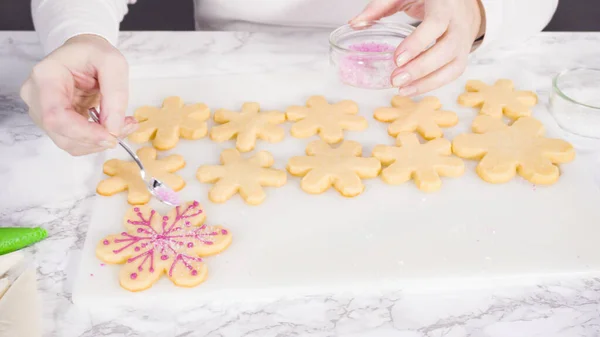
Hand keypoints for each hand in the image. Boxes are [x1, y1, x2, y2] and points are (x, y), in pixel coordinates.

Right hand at [20, 34, 136, 155]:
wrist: (83, 53)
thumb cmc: (94, 53)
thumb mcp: (113, 63)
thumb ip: (116, 94)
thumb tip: (113, 128)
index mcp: (45, 76)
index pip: (55, 116)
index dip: (83, 132)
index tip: (111, 135)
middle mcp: (35, 96)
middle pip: (61, 133)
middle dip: (97, 138)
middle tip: (127, 127)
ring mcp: (41, 112)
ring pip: (69, 142)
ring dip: (99, 142)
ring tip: (124, 125)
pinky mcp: (53, 122)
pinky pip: (74, 140)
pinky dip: (96, 140)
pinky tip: (112, 126)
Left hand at [351, 0, 484, 95]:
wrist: (459, 1)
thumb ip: (379, 6)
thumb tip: (355, 23)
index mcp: (444, 3)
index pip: (436, 23)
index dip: (418, 42)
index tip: (397, 58)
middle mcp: (458, 22)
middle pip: (447, 48)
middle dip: (421, 67)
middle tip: (396, 79)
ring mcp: (464, 40)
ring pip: (454, 65)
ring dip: (428, 82)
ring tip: (402, 89)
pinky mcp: (463, 54)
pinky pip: (453, 73)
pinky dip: (433, 84)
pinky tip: (413, 89)